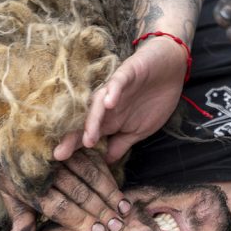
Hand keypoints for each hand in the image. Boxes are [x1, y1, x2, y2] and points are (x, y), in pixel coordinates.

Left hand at [0, 149, 130, 230]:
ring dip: (108, 195)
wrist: (12, 138)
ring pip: (90, 176)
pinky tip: (119, 195)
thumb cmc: (14, 176)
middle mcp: (47, 169)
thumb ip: (20, 219)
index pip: (58, 207)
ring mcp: (62, 154)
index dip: (79, 220)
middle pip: (77, 192)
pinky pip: (95, 163)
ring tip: (123, 213)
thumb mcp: (11, 196)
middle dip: (99, 211)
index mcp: (30, 186)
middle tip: (116, 227)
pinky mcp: (74, 145)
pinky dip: (109, 180)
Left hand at [53, 36, 187, 163]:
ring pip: (98, 102)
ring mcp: (115, 88)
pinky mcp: (127, 73)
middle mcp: (107, 105)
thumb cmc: (154, 99)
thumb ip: (122, 144)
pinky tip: (109, 102)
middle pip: (85, 120)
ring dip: (93, 120)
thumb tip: (106, 163)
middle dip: (73, 137)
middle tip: (60, 153)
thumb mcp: (139, 130)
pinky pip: (117, 81)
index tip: (60, 161)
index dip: (74, 146)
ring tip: (89, 137)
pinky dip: (113, 91)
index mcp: (109, 120)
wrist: (171, 67)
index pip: (87, 134)